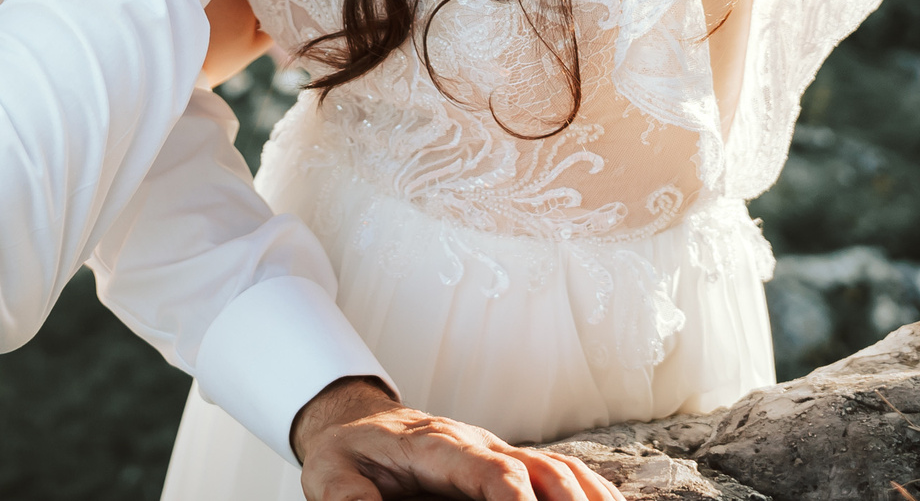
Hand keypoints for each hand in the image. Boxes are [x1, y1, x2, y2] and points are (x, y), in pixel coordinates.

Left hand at [292, 378, 617, 500]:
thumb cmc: (347, 454)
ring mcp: (497, 452)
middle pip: (536, 468)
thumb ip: (349, 499)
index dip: (511, 493)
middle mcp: (476, 445)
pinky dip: (590, 489)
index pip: (485, 468)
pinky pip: (560, 471)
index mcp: (434, 446)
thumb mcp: (329, 476)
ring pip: (556, 468)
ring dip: (589, 496)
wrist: (357, 424)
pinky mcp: (508, 465)